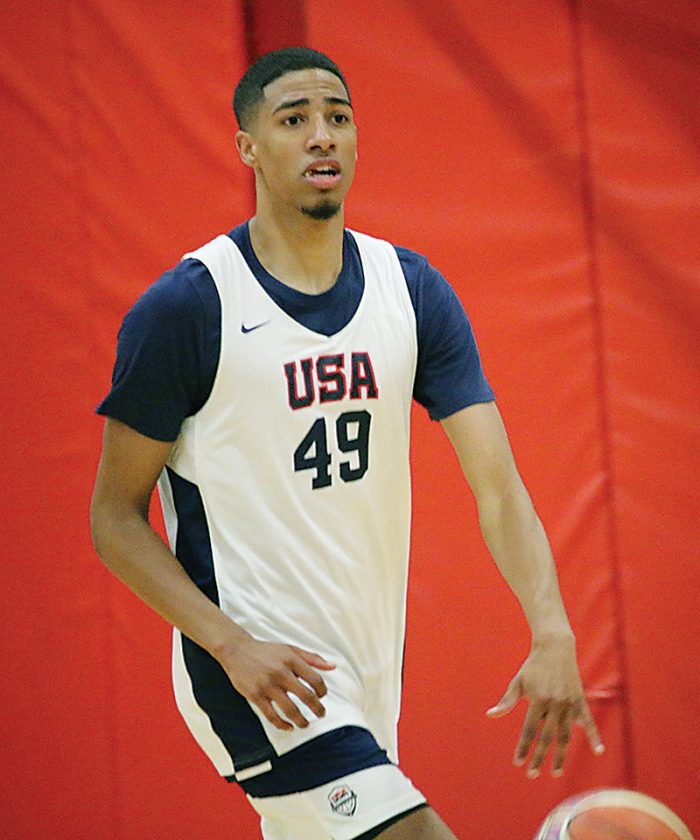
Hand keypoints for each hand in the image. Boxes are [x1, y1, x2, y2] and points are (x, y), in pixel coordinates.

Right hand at [218, 636, 335, 731]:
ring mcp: (267, 685)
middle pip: (306, 696)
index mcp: (291, 659)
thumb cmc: (266, 651)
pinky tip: (288, 727)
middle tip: (321, 714)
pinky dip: (282, 725)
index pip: (315, 679)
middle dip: (317, 709)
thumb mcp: (290, 649)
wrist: (237, 651)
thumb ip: (312, 658)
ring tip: (305, 724)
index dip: (322, 691)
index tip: (322, 696)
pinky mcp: (255, 695)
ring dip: (301, 721)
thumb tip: (333, 666)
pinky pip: (272, 716)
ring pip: (290, 709)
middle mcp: (280, 672)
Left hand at [486, 635, 604, 777]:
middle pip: (546, 737)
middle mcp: (554, 704)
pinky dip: (594, 736)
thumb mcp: (518, 682)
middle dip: (539, 757)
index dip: (523, 747)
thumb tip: (490, 715)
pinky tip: (598, 751)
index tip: (518, 762)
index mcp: (537, 699)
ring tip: (556, 772)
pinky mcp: (579, 700)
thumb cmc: (533, 666)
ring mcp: (568, 703)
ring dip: (560, 755)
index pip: (529, 730)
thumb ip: (507, 701)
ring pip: (565, 735)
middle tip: (532, 774)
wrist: (554, 647)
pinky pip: (588, 721)